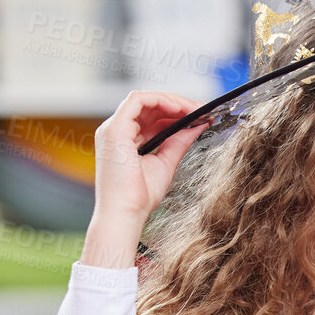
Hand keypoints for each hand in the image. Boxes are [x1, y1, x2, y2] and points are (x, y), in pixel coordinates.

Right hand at [82, 91, 209, 267]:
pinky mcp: (114, 129)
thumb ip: (179, 142)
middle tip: (201, 110)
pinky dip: (160, 100)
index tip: (198, 116)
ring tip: (193, 109)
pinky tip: (179, 109)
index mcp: (126, 141)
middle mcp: (117, 132)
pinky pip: (138, 101)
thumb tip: (197, 125)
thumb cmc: (140, 198)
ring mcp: (113, 129)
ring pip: (144, 100)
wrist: (126, 214)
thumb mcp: (166, 163)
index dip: (174, 113)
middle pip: (148, 107)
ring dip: (171, 101)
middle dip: (176, 105)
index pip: (150, 117)